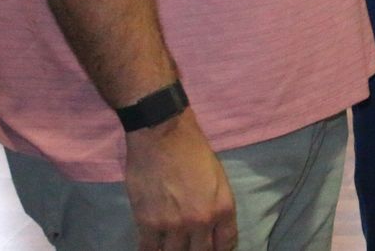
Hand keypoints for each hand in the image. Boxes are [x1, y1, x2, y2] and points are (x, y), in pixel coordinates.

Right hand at [124, 109, 236, 250]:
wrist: (163, 135)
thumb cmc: (194, 150)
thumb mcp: (218, 178)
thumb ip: (217, 206)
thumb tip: (212, 228)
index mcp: (223, 208)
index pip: (226, 244)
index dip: (219, 249)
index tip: (212, 248)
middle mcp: (201, 221)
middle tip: (190, 245)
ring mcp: (174, 225)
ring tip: (172, 244)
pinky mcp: (148, 223)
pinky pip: (149, 250)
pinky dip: (151, 250)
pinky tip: (153, 246)